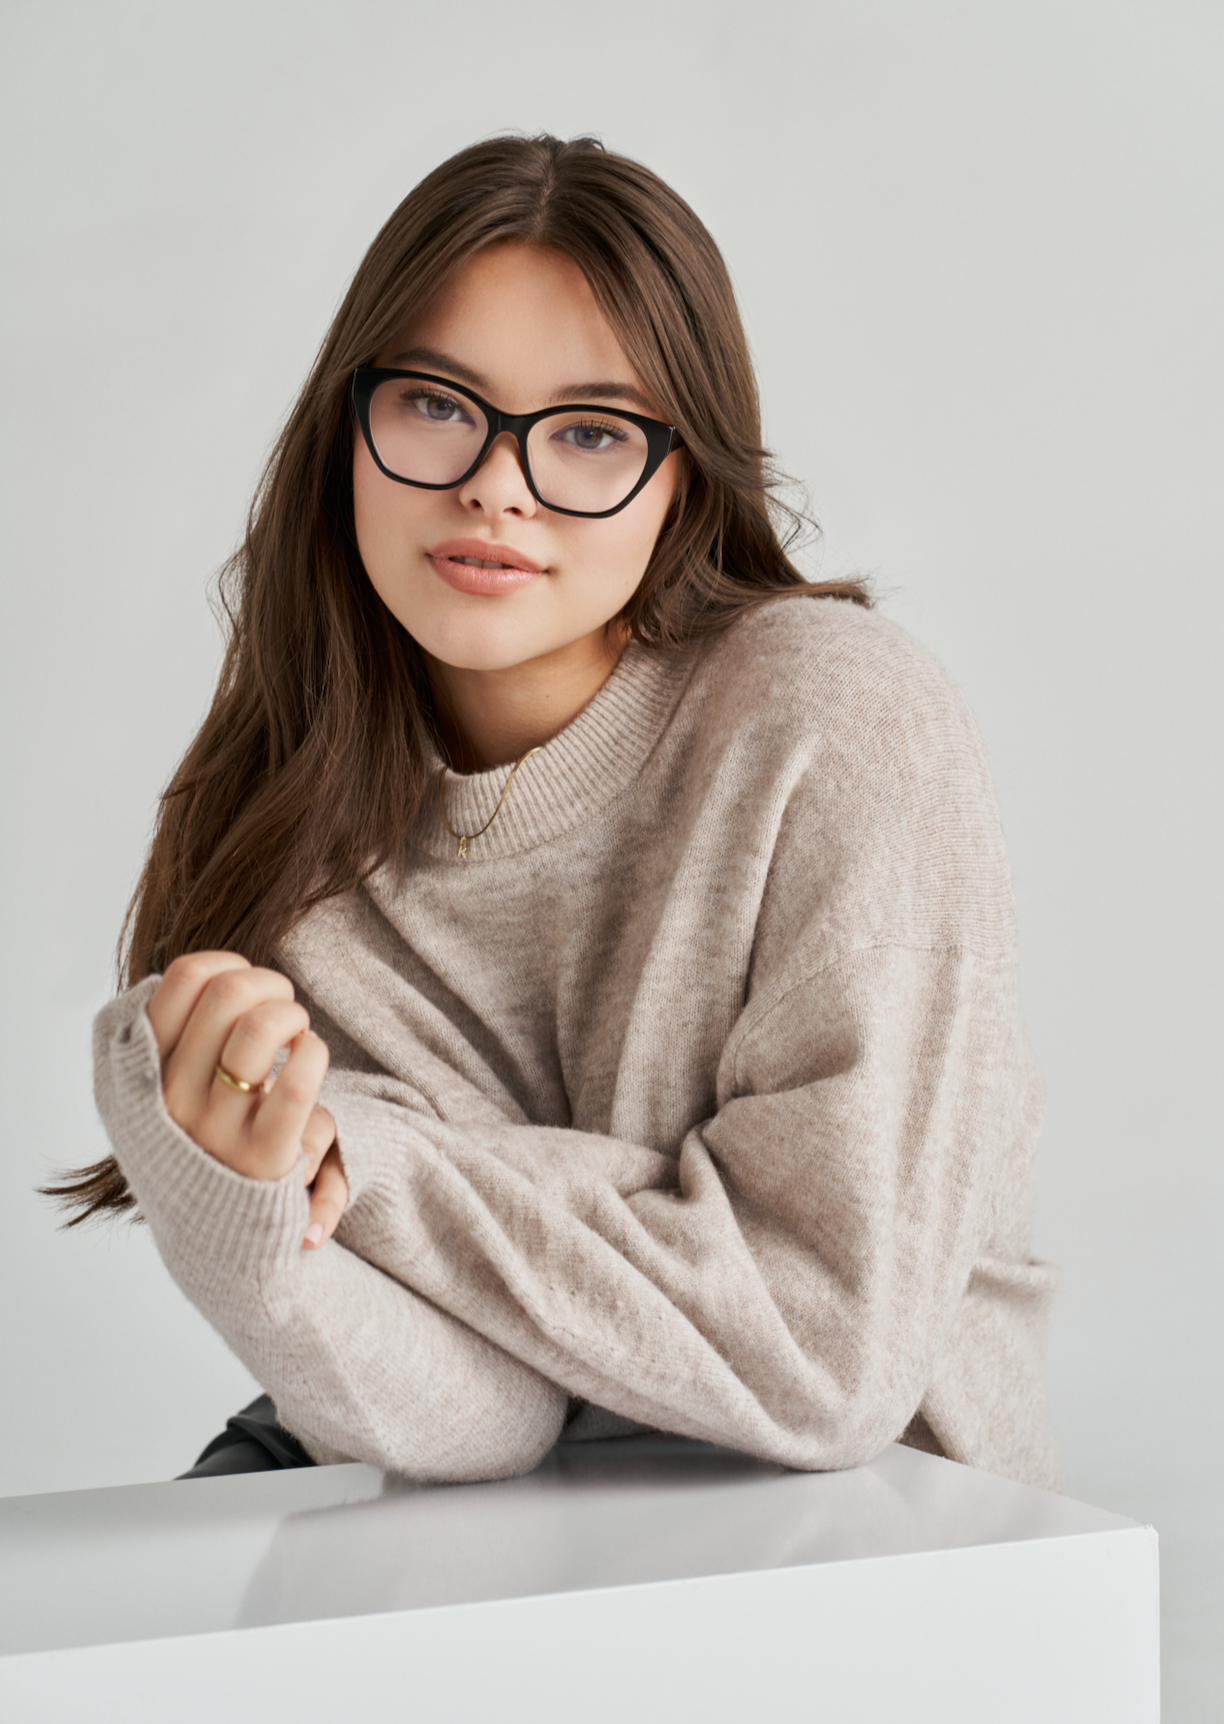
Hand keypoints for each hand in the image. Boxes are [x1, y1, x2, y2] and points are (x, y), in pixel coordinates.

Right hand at [147, 952, 348, 1249]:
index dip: (227, 964)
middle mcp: (170, 1100)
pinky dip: (314, 1052)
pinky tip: (310, 1059)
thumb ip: (159, 1038)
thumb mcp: (156, 1096)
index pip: (179, 979)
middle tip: (282, 1010)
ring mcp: (216, 1129)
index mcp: (139, 1074)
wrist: (221, 1241)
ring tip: (297, 1035)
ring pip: (260, 1026)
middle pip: (227, 991)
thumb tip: (173, 977)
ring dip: (293, 1014)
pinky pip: (298, 1078)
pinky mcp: (264, 1156)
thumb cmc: (200, 1147)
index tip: (244, 987)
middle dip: (269, 984)